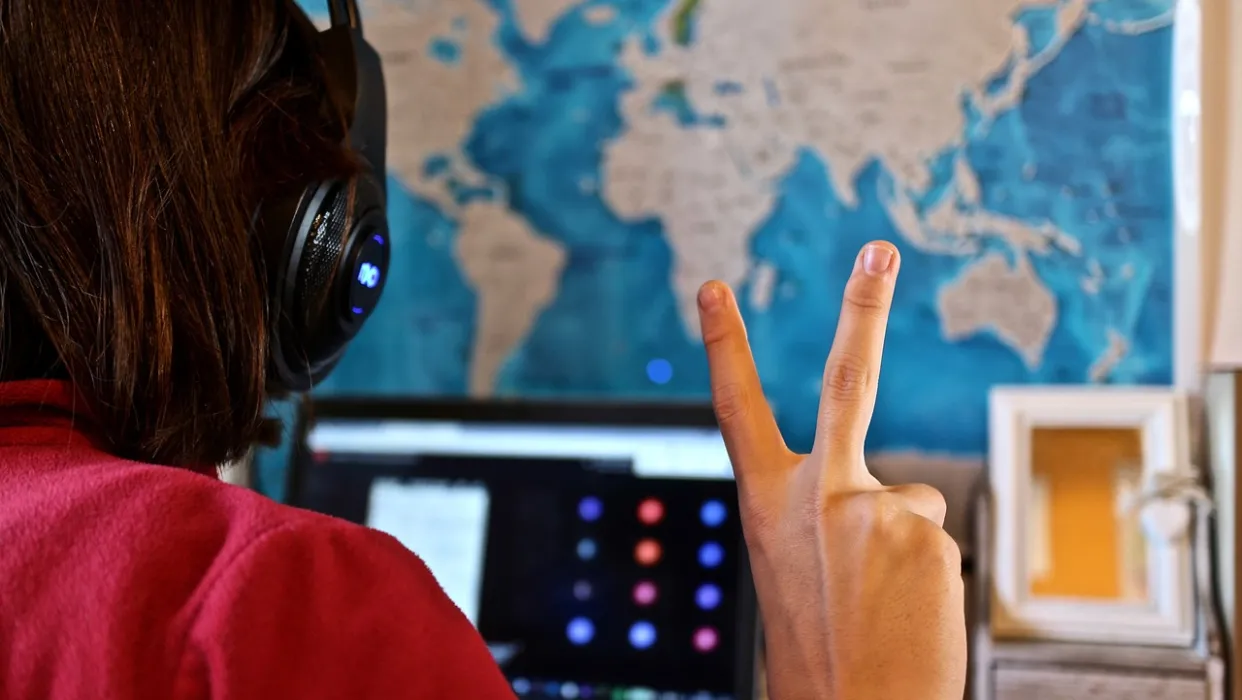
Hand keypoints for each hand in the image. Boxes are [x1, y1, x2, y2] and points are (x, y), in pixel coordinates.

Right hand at [696, 241, 965, 699]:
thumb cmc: (819, 659)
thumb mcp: (795, 575)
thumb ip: (825, 520)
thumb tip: (896, 501)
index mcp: (767, 507)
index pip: (737, 410)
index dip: (725, 346)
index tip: (714, 289)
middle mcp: (816, 495)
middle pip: (848, 380)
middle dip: (864, 308)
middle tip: (880, 250)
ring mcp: (874, 507)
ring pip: (908, 508)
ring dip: (902, 554)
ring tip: (883, 610)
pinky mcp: (926, 530)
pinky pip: (934, 541)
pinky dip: (926, 578)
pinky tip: (908, 615)